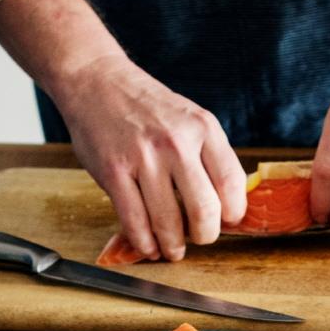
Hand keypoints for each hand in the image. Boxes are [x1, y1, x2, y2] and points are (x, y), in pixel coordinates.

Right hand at [54, 52, 245, 262]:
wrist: (96, 82)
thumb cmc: (145, 107)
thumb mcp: (189, 118)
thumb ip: (208, 155)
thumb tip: (226, 204)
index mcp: (203, 128)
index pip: (233, 184)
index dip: (233, 213)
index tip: (226, 222)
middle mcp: (176, 143)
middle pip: (205, 211)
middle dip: (205, 236)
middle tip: (200, 238)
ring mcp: (144, 158)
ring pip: (168, 223)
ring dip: (173, 247)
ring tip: (172, 249)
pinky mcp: (114, 172)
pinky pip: (135, 222)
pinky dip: (144, 243)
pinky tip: (149, 245)